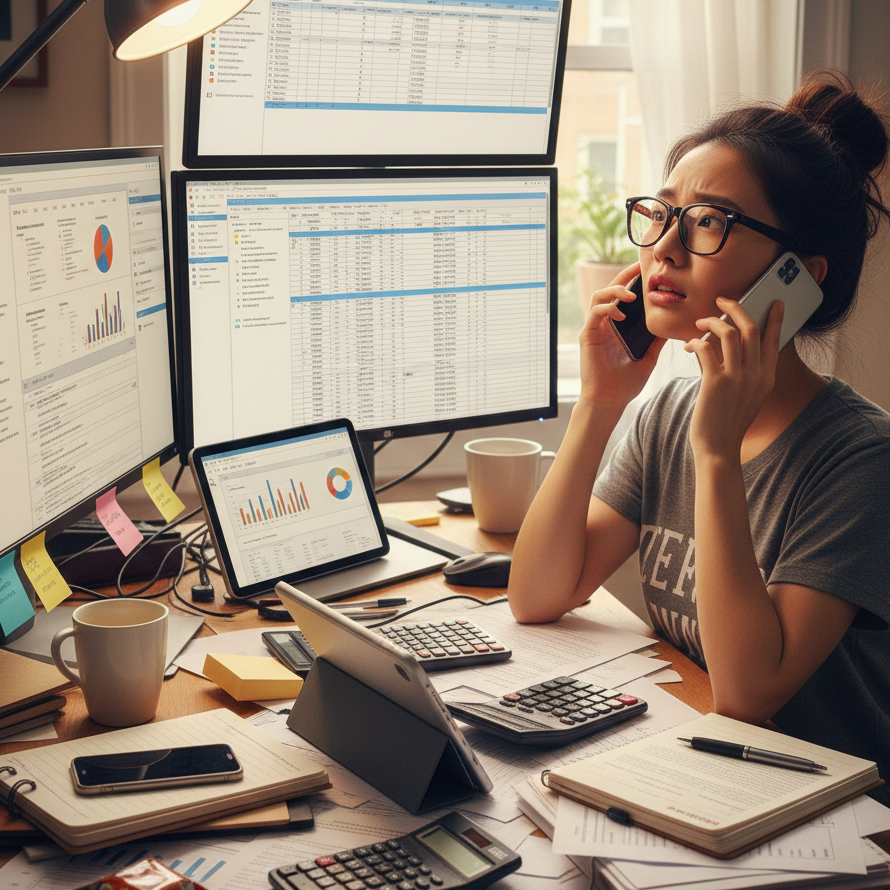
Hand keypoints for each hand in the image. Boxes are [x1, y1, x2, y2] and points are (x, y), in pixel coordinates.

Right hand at [579, 263, 664, 408]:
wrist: (609, 401)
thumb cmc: (625, 384)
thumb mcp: (648, 358)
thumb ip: (656, 341)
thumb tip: (671, 325)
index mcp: (616, 328)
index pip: (622, 298)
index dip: (632, 282)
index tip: (646, 271)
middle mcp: (604, 325)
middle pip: (609, 290)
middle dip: (623, 276)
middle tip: (639, 266)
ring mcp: (594, 329)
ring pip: (599, 297)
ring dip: (614, 291)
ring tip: (631, 295)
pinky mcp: (588, 336)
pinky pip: (594, 313)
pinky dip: (607, 308)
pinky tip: (620, 313)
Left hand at [684, 297, 784, 459]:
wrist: (718, 449)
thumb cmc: (726, 424)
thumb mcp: (744, 397)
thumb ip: (739, 374)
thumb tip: (718, 350)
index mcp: (767, 378)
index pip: (775, 341)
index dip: (776, 320)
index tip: (776, 303)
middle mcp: (756, 374)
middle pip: (751, 329)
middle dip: (737, 308)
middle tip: (723, 300)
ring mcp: (737, 378)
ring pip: (729, 333)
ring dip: (712, 322)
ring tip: (699, 322)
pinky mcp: (715, 382)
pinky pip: (706, 349)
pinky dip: (696, 342)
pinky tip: (689, 346)